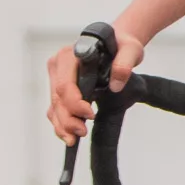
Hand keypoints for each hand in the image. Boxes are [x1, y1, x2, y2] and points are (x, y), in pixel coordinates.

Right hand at [46, 30, 144, 144]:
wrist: (117, 44)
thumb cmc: (121, 45)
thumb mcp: (130, 50)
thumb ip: (124, 64)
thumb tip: (115, 85)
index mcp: (69, 55)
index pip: (65, 84)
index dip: (75, 103)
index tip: (91, 114)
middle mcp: (58, 66)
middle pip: (57, 98)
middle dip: (68, 119)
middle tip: (82, 132)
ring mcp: (56, 78)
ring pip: (54, 107)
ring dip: (62, 125)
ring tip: (73, 140)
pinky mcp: (59, 89)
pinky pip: (56, 110)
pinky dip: (61, 124)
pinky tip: (69, 136)